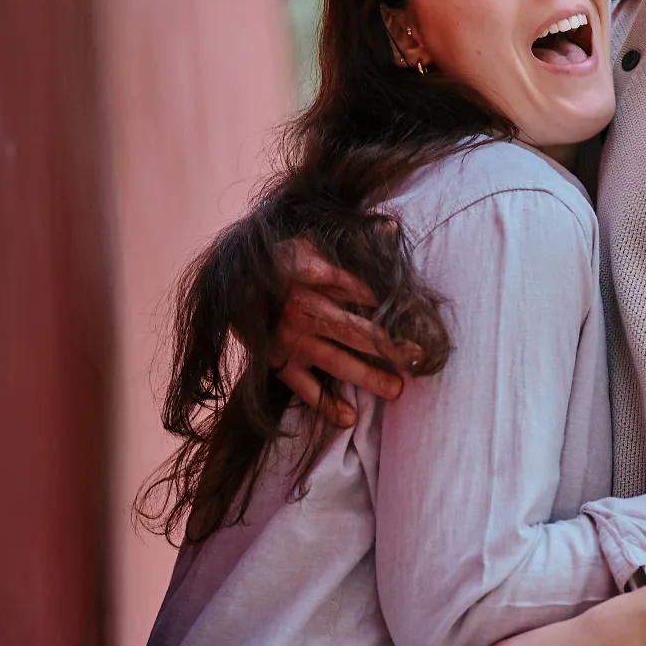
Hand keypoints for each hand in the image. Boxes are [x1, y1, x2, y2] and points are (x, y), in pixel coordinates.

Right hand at [271, 237, 408, 426]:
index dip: (389, 304)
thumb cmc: (277, 261)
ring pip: (336, 362)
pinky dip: (326, 404)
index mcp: (314, 279)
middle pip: (355, 331)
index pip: (360, 291)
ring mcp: (292, 340)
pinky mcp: (279, 362)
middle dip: (389, 345)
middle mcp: (305, 311)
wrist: (228, 285)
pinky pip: (305, 388)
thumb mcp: (309, 241)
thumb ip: (350, 239)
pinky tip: (350, 417)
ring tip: (397, 390)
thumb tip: (392, 228)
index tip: (416, 316)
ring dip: (368, 377)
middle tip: (418, 357)